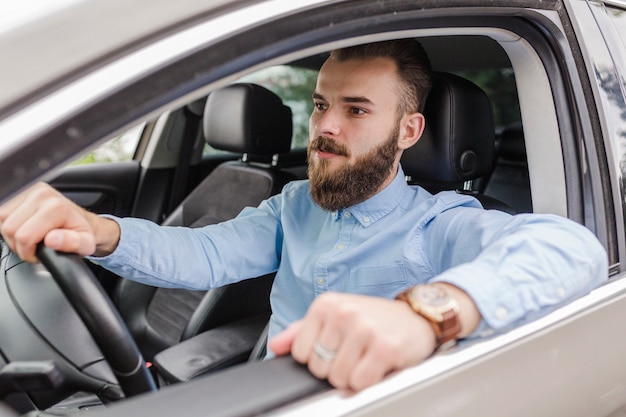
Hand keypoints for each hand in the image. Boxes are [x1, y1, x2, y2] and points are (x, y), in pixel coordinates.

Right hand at [0, 182, 118, 261]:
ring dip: (11, 234)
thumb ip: (72, 243)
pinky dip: (8, 224)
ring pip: (1, 219)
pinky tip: (22, 227)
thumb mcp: (85, 244)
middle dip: (18, 244)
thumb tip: (52, 239)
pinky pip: (1, 212)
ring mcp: (29, 189)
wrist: (81, 219)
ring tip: (28, 237)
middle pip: (9, 228)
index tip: (37, 253)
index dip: (27, 251)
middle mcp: (41, 194)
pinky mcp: (20, 190)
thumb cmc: (80, 232)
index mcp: (56, 207)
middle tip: (33, 246)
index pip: (24, 236)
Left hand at [268, 292, 437, 391]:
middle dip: (334, 369)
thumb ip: (301, 331)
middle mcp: (344, 313)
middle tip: (353, 354)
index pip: (300, 353)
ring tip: (365, 359)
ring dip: (352, 376)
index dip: (316, 360)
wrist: (415, 316)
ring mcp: (364, 329)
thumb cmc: (374, 318)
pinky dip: (367, 381)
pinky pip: (360, 382)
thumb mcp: (334, 316)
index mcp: (326, 305)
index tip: (333, 350)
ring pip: (338, 378)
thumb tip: (275, 347)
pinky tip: (376, 366)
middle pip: (319, 368)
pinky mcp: (384, 347)